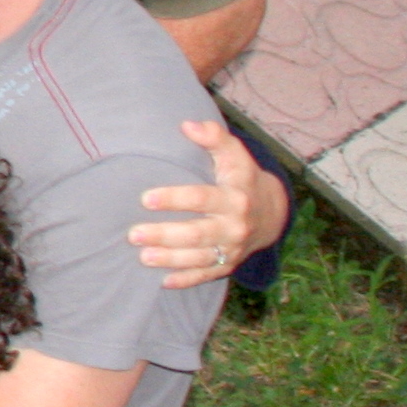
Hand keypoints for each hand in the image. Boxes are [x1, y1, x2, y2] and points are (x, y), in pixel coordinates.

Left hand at [130, 116, 283, 287]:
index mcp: (234, 197)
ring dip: (171, 259)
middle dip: (165, 235)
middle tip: (133, 234)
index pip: (202, 198)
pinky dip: (187, 279)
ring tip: (142, 257)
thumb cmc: (242, 177)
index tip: (145, 198)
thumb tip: (188, 125)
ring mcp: (233, 248)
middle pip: (197, 234)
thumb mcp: (235, 154)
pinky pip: (208, 275)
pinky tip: (164, 282)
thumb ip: (214, 137)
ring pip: (200, 258)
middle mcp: (235, 226)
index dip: (174, 198)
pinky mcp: (230, 263)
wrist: (272, 212)